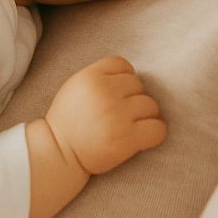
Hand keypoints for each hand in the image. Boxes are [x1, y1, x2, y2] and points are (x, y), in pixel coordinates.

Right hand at [44, 56, 166, 175]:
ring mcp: (117, 115)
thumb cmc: (69, 120)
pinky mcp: (127, 138)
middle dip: (133, 100)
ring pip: (151, 106)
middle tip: (118, 115)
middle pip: (139, 86)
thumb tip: (132, 77)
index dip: (123, 79)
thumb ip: (99, 76)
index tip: (115, 95)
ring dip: (144, 117)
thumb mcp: (75, 86)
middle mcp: (105, 92)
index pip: (123, 65)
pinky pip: (158, 129)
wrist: (59, 152)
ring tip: (127, 127)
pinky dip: (154, 133)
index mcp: (90, 77)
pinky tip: (141, 138)